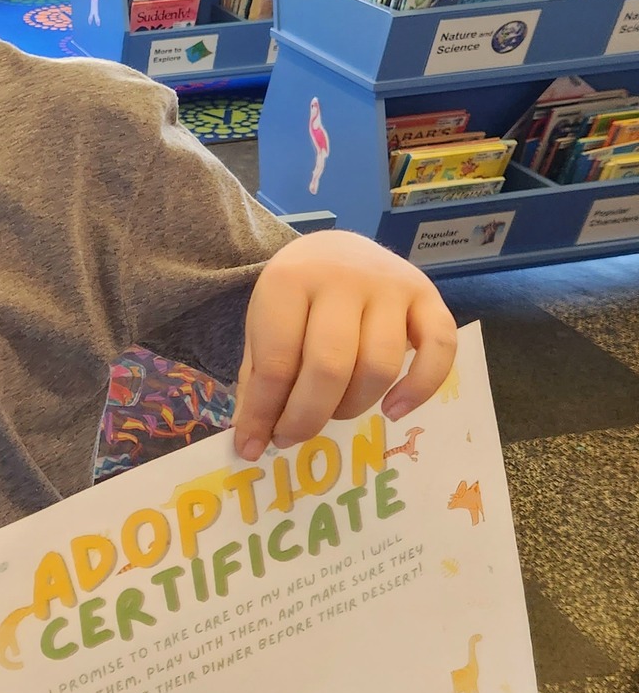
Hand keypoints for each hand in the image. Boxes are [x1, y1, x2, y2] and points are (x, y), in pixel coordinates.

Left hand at [231, 230, 456, 461]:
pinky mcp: (428, 296)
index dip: (264, 411)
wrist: (335, 248)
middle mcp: (343, 279)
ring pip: (380, 366)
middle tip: (290, 438)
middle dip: (306, 416)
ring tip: (333, 413)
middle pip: (330, 367)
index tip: (252, 444)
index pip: (277, 360)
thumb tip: (253, 439)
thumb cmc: (295, 298)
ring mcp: (390, 285)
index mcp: (289, 280)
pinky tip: (394, 410)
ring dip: (353, 406)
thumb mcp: (262, 325)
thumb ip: (258, 377)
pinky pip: (440, 349)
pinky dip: (421, 388)